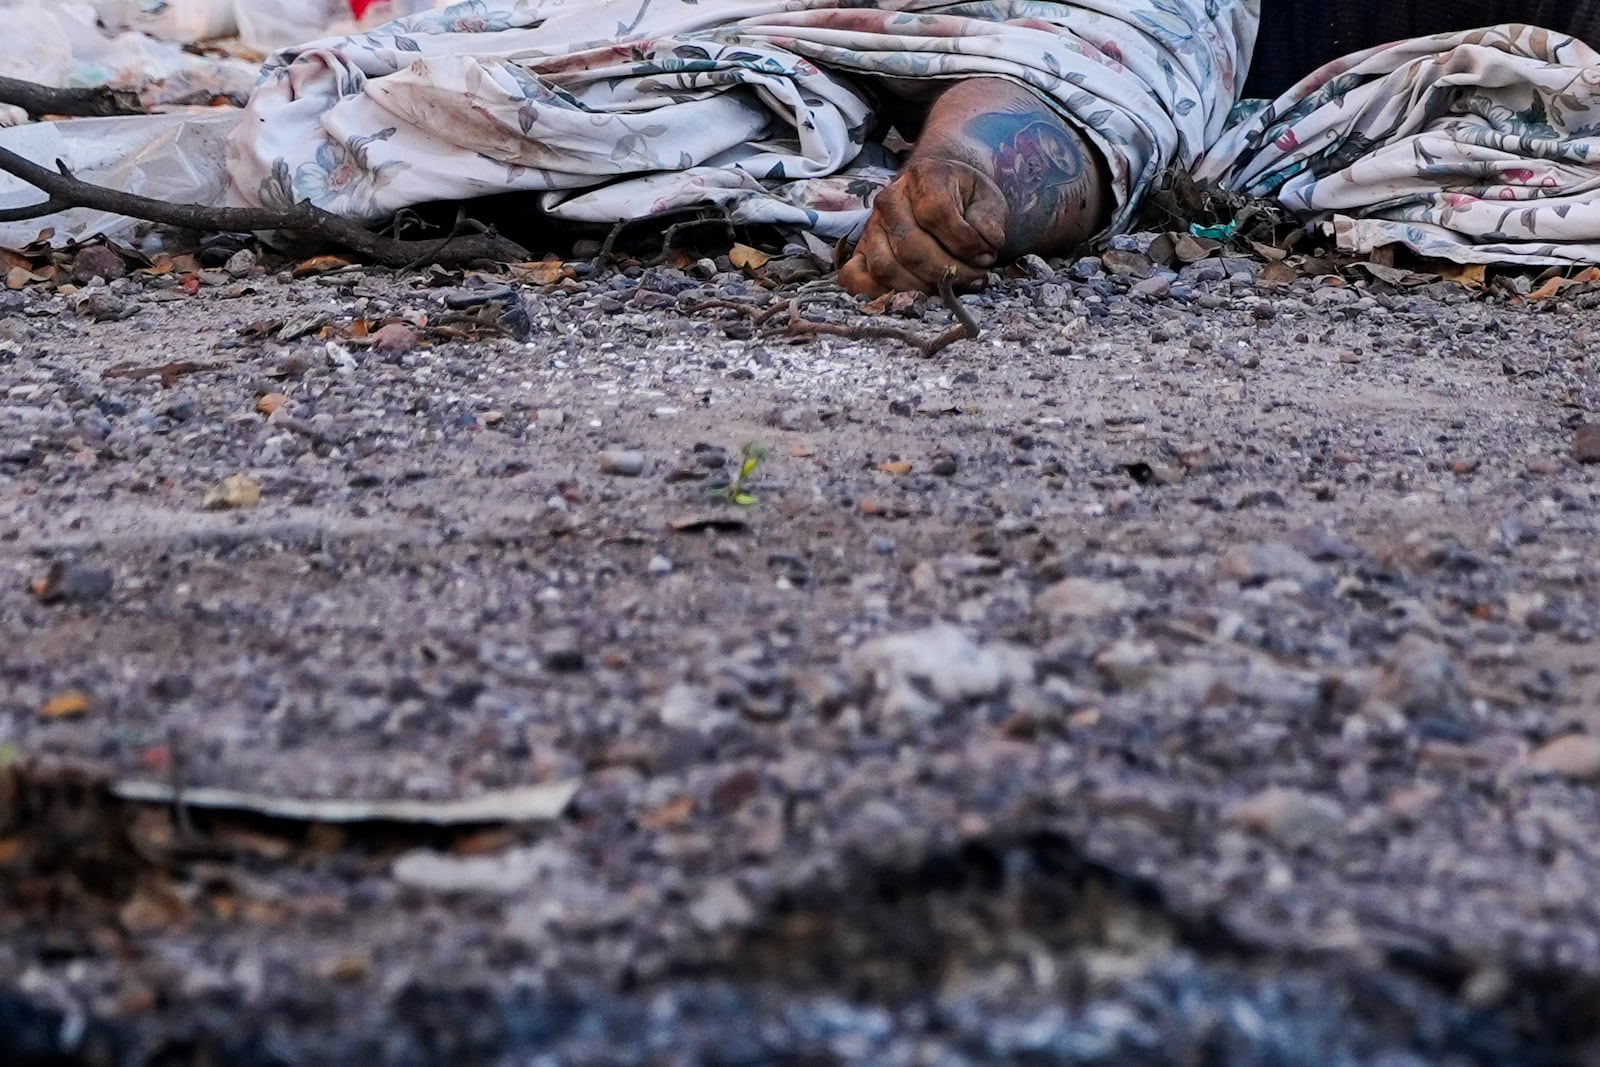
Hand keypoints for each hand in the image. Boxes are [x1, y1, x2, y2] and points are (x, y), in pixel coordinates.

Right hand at [839, 155, 1007, 297]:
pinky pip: (854, 278)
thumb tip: (988, 241)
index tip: (987, 255)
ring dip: (921, 287)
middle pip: (911, 248)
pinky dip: (877, 293)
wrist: (941, 194)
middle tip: (974, 279)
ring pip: (886, 268)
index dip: (964, 242)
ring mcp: (871, 227)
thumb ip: (990, 219)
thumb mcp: (988, 200)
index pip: (936, 213)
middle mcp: (889, 200)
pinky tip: (909, 297)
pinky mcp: (861, 251)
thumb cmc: (966, 201)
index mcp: (922, 177)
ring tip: (949, 288)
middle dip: (948, 272)